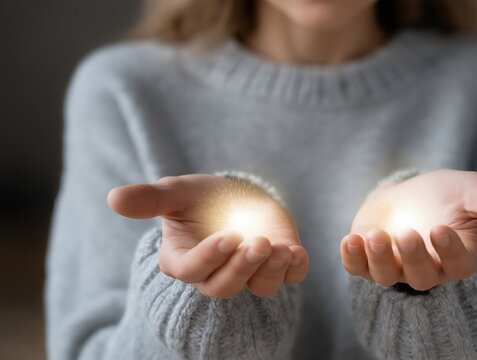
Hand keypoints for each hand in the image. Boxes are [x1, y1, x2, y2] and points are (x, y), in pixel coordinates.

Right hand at [108, 174, 307, 297]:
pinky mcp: (276, 267)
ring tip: (282, 249)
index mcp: (184, 259)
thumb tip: (113, 199)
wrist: (236, 196)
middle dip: (242, 268)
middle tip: (259, 243)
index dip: (209, 258)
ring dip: (271, 271)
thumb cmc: (201, 197)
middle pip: (224, 286)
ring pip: (258, 286)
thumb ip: (150, 199)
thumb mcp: (176, 193)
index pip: (192, 270)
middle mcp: (215, 273)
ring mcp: (248, 272)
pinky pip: (287, 278)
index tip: (228, 237)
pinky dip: (294, 269)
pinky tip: (298, 253)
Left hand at [340, 169, 476, 290]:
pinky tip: (350, 241)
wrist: (412, 191)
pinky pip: (359, 268)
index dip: (448, 251)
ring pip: (387, 276)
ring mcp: (396, 267)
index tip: (440, 229)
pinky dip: (353, 258)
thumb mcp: (476, 192)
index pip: (457, 264)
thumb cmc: (449, 193)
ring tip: (376, 235)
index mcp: (459, 257)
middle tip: (407, 234)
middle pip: (421, 276)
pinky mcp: (369, 260)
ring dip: (379, 259)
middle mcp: (428, 269)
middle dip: (413, 256)